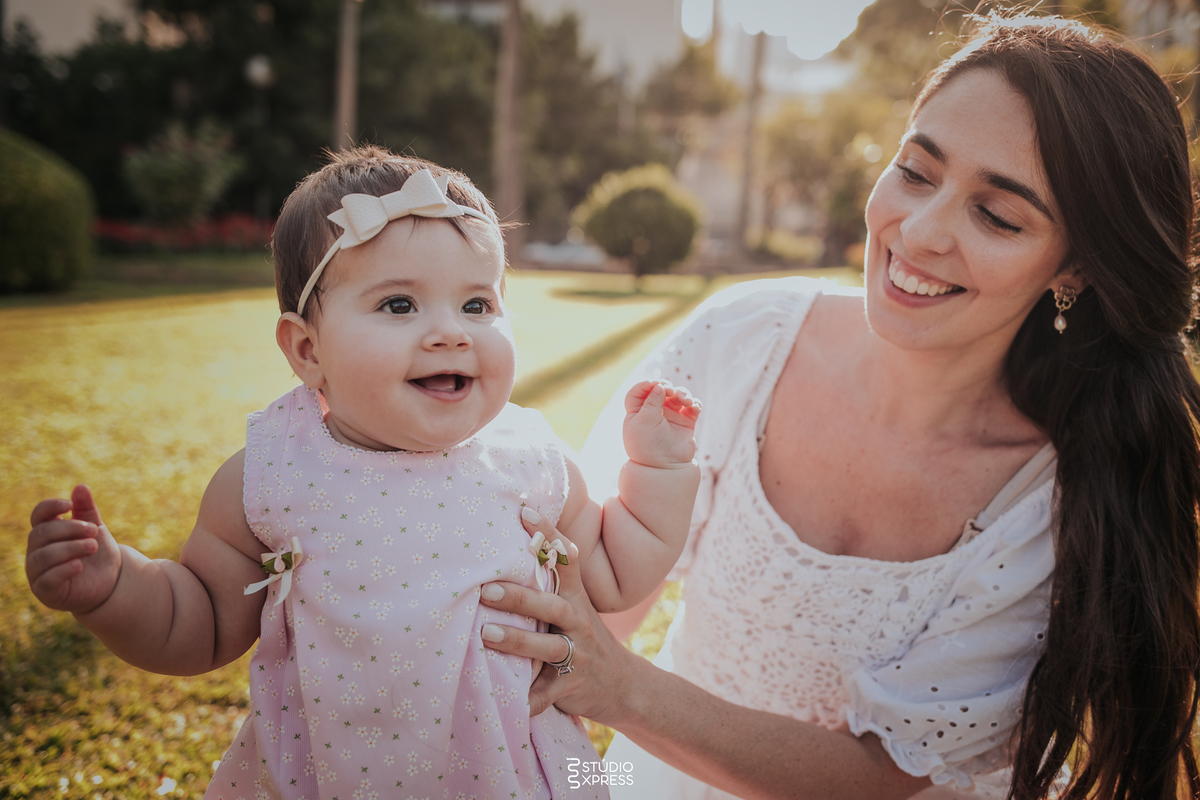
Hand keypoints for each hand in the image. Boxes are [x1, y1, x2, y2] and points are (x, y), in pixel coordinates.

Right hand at [26, 485, 122, 613]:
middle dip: (69, 529)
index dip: (49, 507)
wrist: (111, 582)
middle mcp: (37, 551)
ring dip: (70, 548)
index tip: (69, 505)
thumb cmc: (97, 553)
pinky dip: (62, 571)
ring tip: (93, 545)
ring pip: (44, 556)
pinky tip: (78, 565)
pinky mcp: (45, 591)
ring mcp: (38, 572)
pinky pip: (47, 580)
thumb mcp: (95, 528)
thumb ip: (87, 509)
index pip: (38, 515)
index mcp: (47, 532)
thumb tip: (80, 487)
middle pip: (42, 534)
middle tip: (94, 530)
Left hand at [479, 509, 641, 724]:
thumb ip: (550, 584)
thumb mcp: (575, 607)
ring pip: (549, 648)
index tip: (523, 511)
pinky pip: (545, 695)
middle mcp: (579, 623)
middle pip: (551, 606)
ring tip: (486, 635)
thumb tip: (510, 544)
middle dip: (519, 598)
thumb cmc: (584, 639)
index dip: (547, 534)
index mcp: (576, 599)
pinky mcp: (571, 687)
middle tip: (486, 590)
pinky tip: (507, 702)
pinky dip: (527, 700)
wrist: (624, 685)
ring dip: (517, 641)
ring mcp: (577, 657)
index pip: (566, 559)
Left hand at [623, 379, 700, 467]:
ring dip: (683, 393)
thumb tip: (659, 385)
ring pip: (678, 396)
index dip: (645, 384)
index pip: (638, 391)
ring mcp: (671, 416)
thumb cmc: (648, 446)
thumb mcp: (644, 422)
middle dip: (666, 386)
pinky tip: (693, 406)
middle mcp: (654, 412)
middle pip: (660, 389)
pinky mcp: (686, 422)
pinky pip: (692, 407)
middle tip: (670, 391)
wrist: (665, 468)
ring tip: (685, 400)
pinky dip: (694, 403)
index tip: (654, 384)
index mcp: (637, 412)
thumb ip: (652, 402)